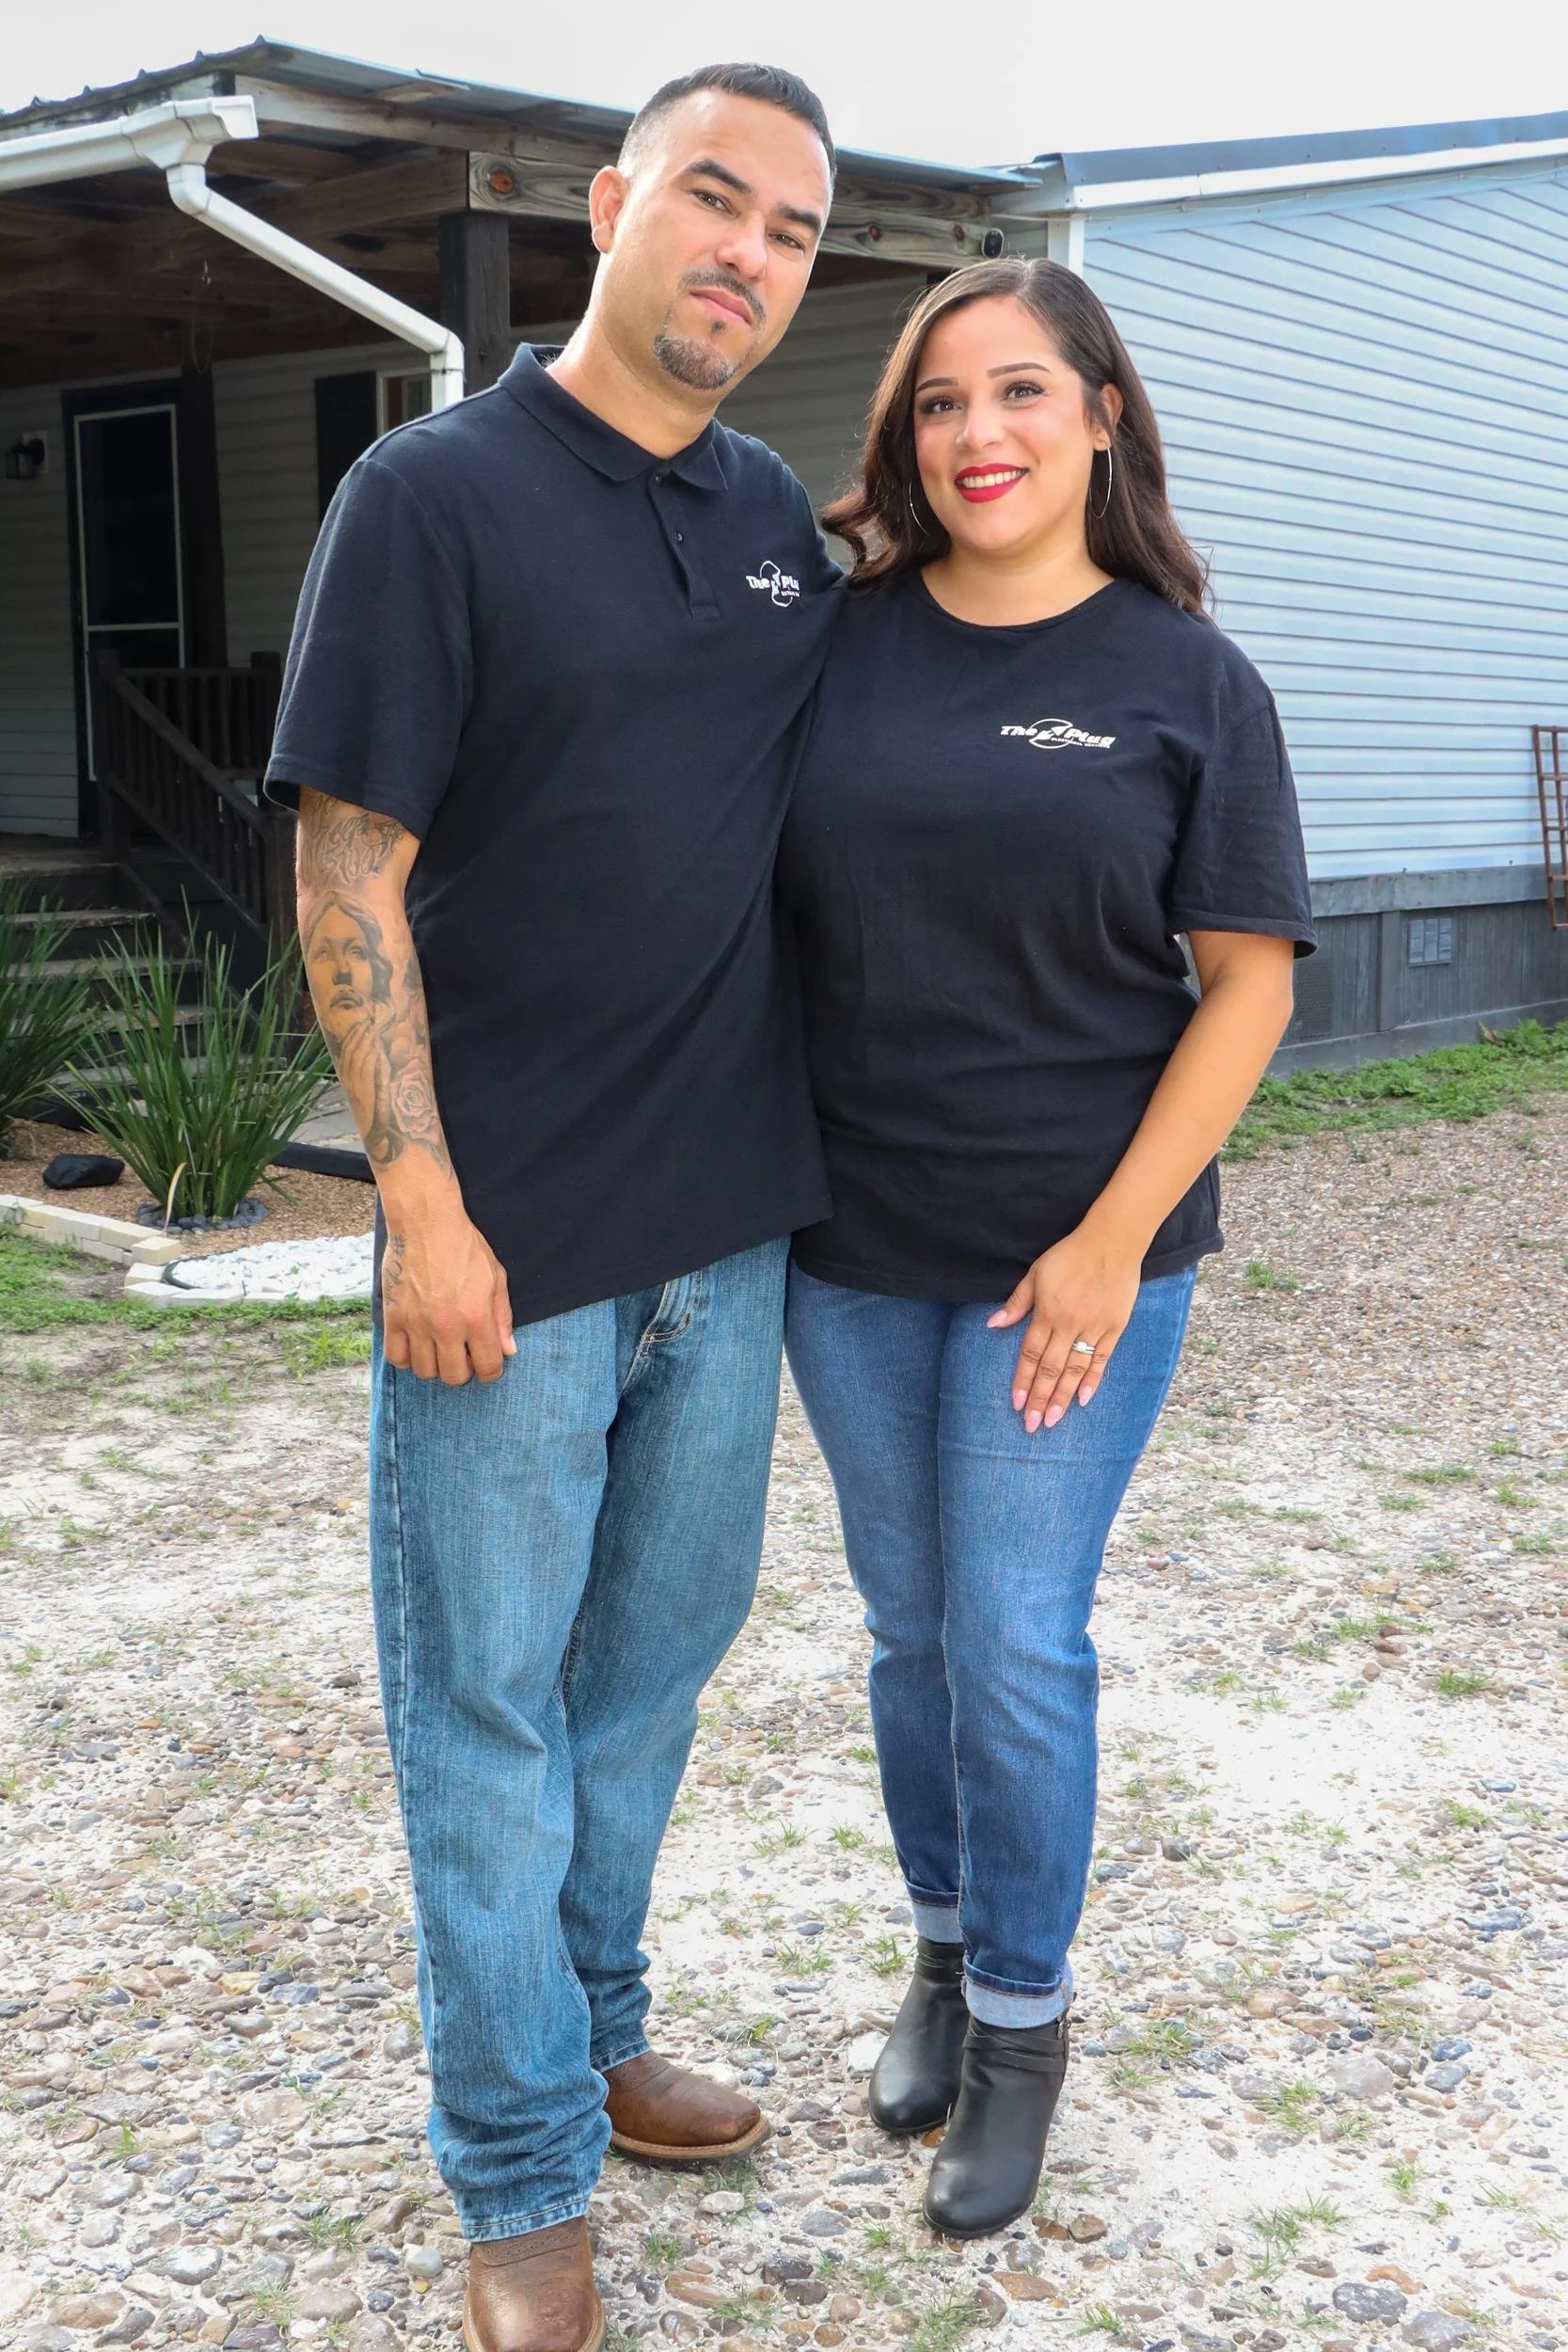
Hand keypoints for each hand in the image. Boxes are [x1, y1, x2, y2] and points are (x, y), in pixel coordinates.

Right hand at [381, 1208, 516, 1384]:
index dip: (491, 1371)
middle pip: (454, 1376)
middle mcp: (446, 1326)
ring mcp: (417, 1324)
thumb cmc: (464, 1246)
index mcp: (477, 1317)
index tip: (488, 1365)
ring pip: (424, 1371)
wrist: (426, 1223)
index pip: (488, 1366)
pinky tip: (416, 1345)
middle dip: (463, 1371)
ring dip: (435, 1366)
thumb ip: (502, 1317)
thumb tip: (508, 1350)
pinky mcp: (393, 1317)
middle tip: (462, 1355)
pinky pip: (396, 1357)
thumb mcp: (496, 1277)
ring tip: (438, 1349)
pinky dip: (406, 1358)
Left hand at [988, 1225, 1142, 1431]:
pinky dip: (1092, 1380)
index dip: (1023, 1380)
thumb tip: (993, 1324)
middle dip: (1040, 1399)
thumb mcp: (1036, 1273)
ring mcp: (1093, 1328)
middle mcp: (1068, 1325)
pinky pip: (1101, 1359)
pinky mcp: (1114, 1327)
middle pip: (1050, 1369)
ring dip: (1062, 1397)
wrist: (1112, 1241)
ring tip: (1053, 1420)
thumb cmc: (1070, 1255)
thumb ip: (1017, 1302)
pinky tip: (1083, 1400)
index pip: (1030, 1354)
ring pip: (1074, 1370)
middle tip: (1032, 1425)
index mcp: (1047, 1313)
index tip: (1017, 1404)